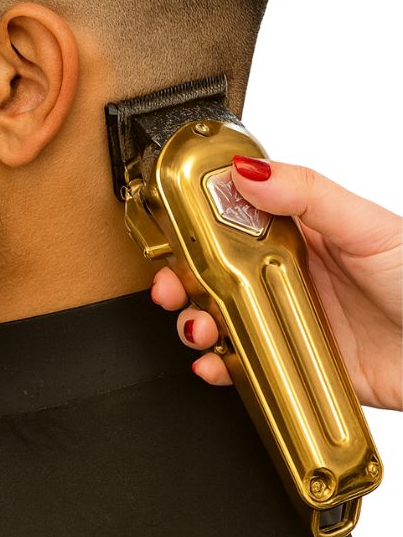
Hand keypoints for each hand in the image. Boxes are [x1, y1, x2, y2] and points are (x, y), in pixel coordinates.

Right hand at [151, 156, 402, 410]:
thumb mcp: (365, 226)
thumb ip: (307, 193)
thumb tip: (250, 170)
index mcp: (295, 230)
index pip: (227, 217)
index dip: (191, 222)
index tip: (171, 227)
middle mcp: (283, 272)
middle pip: (210, 271)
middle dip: (180, 277)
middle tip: (171, 284)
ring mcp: (284, 317)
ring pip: (218, 317)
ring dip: (195, 322)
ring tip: (199, 326)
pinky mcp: (292, 362)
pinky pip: (243, 364)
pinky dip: (220, 366)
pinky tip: (217, 362)